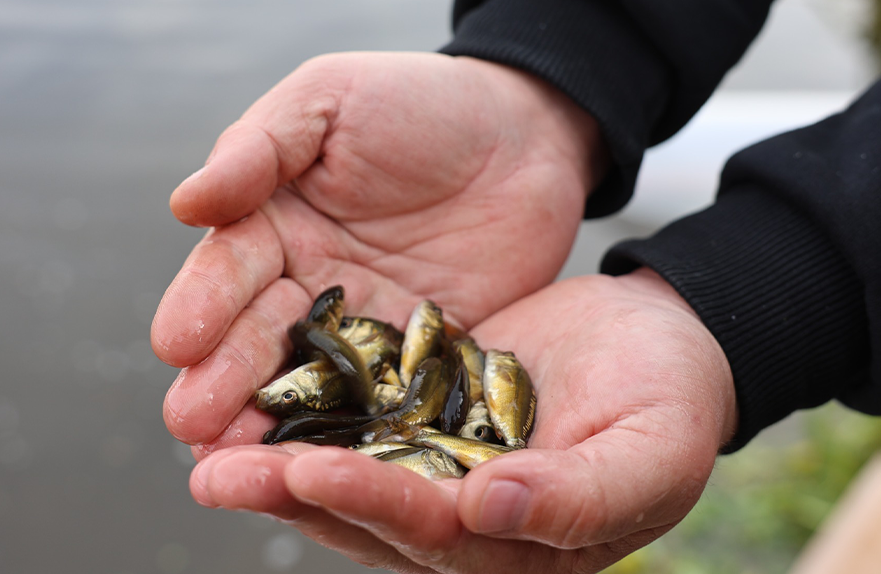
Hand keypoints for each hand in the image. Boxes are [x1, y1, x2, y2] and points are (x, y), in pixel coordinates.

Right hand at [152, 51, 602, 448]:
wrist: (529, 131)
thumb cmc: (421, 101)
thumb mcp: (331, 98)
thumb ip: (259, 147)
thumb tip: (186, 203)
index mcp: (272, 222)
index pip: (229, 268)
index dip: (201, 305)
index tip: (175, 343)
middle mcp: (307, 285)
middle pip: (257, 339)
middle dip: (221, 382)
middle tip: (191, 426)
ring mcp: (364, 330)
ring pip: (310, 384)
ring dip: (271, 426)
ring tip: (235, 467)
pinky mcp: (421, 361)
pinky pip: (386, 400)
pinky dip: (358, 435)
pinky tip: (334, 469)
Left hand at [188, 271, 737, 572]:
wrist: (662, 335)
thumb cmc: (676, 399)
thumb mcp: (653, 448)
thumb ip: (579, 495)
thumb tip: (488, 510)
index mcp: (519, 545)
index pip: (435, 535)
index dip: (375, 505)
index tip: (312, 471)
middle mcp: (464, 518)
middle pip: (368, 517)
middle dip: (292, 496)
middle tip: (215, 475)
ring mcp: (436, 467)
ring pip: (348, 473)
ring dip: (277, 463)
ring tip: (205, 448)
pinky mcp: (419, 415)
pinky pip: (355, 418)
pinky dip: (306, 410)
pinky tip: (251, 391)